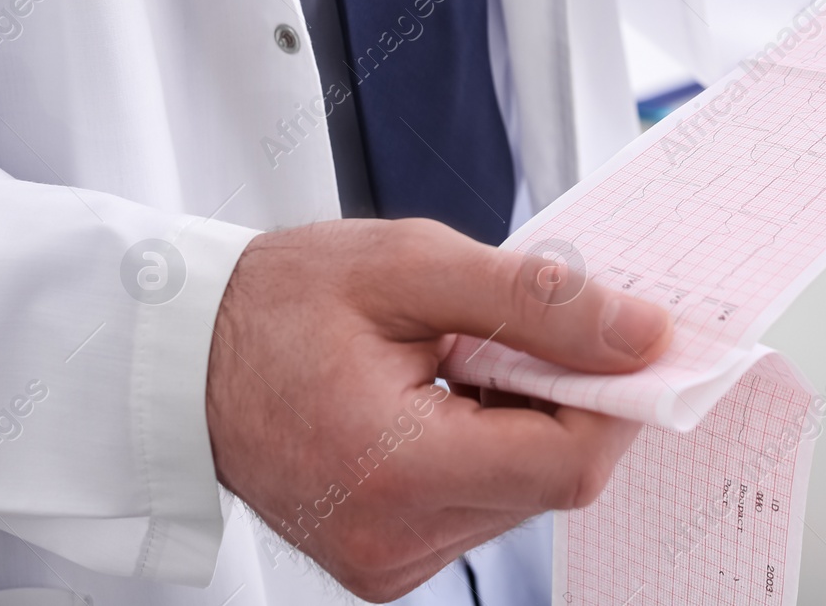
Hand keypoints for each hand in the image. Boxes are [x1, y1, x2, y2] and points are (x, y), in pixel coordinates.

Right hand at [206, 218, 671, 601]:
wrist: (182, 352)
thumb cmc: (279, 302)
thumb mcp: (415, 266)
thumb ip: (540, 303)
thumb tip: (642, 336)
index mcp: (394, 471)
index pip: (569, 463)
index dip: (616, 397)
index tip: (627, 338)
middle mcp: (393, 540)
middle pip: (554, 478)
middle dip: (567, 395)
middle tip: (521, 326)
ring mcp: (389, 559)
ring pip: (527, 490)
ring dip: (527, 416)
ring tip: (463, 355)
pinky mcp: (389, 557)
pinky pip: (486, 501)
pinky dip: (493, 441)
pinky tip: (447, 393)